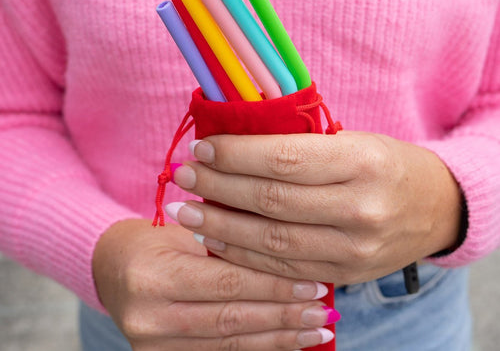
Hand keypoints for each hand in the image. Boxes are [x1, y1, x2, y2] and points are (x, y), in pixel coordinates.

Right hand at [92, 218, 336, 349]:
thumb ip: (228, 248)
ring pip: (229, 344)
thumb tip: (289, 260)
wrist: (115, 267)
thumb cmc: (158, 241)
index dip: (274, 284)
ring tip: (316, 330)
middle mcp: (149, 317)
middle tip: (324, 310)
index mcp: (155, 276)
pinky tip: (287, 343)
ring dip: (279, 339)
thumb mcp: (187, 233)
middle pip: (232, 319)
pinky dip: (257, 349)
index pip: (227, 282)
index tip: (314, 282)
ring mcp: (151, 346)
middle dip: (284, 315)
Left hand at [168, 131, 462, 285]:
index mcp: (361, 162)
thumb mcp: (352, 139)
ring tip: (184, 211)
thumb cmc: (384, 162)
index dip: (235, 155)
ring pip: (270, 241)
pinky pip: (282, 268)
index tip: (202, 147)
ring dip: (219, 226)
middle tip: (184, 175)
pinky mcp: (345, 274)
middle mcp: (360, 209)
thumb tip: (234, 139)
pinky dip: (242, 255)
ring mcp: (354, 249)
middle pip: (271, 200)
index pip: (284, 159)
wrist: (433, 207)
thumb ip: (299, 143)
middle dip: (218, 187)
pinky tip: (213, 240)